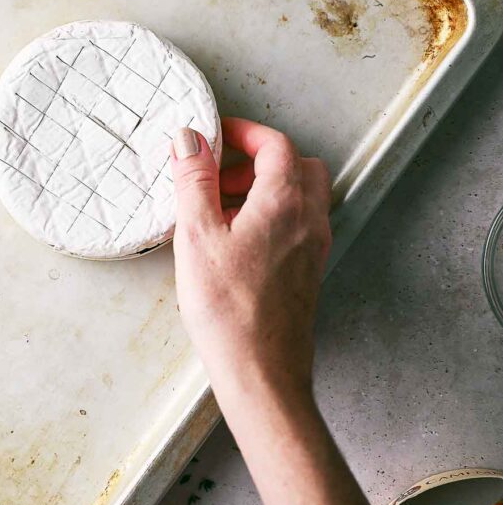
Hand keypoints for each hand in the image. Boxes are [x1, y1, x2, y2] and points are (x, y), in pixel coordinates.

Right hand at [170, 118, 331, 402]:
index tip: (214, 136)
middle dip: (256, 159)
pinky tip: (234, 240)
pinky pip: (297, 224)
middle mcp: (309, 219)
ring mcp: (314, 246)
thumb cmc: (230, 310)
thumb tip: (190, 140)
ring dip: (264, 187)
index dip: (243, 132)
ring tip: (220, 208)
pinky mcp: (308, 271)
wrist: (262, 371)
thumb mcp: (197, 235)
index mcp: (285, 201)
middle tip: (218, 173)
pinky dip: (271, 215)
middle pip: (295, 165)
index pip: (274, 144)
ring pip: (299, 195)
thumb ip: (195, 180)